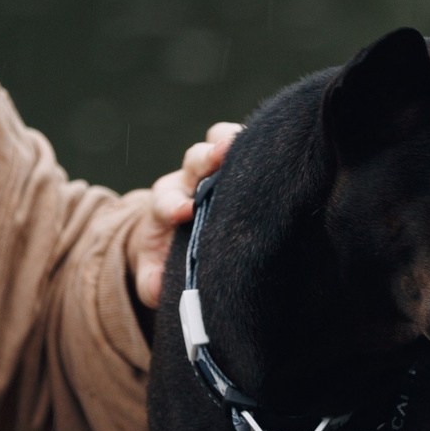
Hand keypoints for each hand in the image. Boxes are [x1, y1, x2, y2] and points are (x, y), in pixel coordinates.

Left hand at [130, 121, 241, 310]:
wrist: (174, 236)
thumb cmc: (167, 255)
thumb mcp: (153, 273)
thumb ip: (150, 282)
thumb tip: (156, 288)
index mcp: (166, 203)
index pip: (167, 199)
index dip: (175, 204)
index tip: (186, 212)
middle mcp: (189, 180)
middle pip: (195, 159)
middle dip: (208, 157)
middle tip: (222, 155)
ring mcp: (214, 168)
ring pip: (221, 142)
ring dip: (235, 141)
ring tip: (254, 145)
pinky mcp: (237, 164)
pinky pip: (248, 143)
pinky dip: (259, 143)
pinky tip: (279, 150)